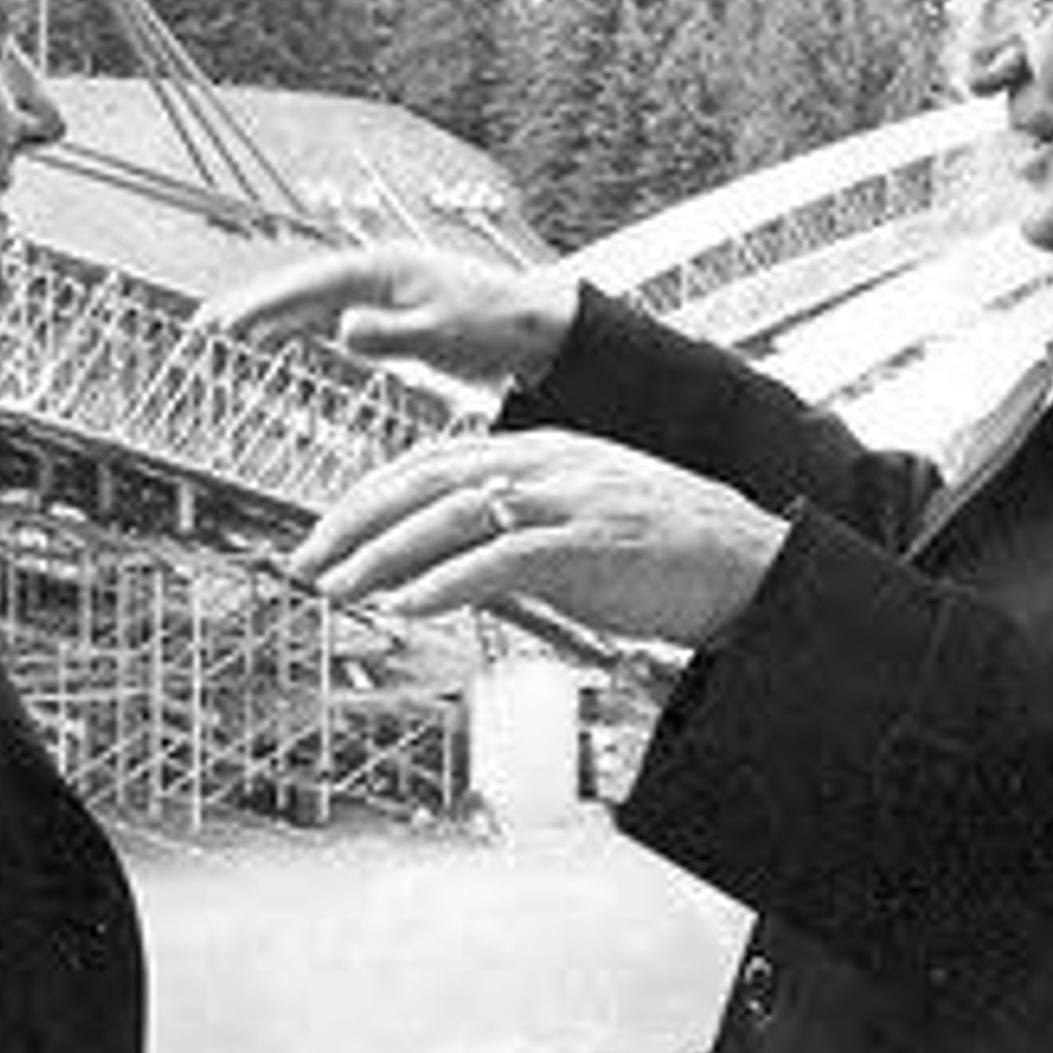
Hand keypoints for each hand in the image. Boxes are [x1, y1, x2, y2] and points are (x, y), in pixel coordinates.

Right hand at [200, 244, 581, 386]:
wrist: (536, 326)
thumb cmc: (495, 326)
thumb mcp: (441, 335)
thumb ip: (388, 334)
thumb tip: (340, 330)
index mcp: (383, 269)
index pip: (309, 285)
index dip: (262, 302)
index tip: (224, 320)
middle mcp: (376, 272)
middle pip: (300, 286)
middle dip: (251, 305)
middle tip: (203, 327)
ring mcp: (381, 288)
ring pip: (311, 301)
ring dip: (270, 316)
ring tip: (224, 333)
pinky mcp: (389, 309)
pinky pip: (331, 314)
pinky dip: (300, 326)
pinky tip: (277, 340)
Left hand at [290, 431, 787, 648]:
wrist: (747, 562)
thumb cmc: (660, 550)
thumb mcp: (573, 521)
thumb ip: (511, 528)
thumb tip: (441, 563)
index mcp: (539, 449)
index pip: (431, 461)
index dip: (368, 496)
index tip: (324, 533)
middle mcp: (545, 463)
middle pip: (426, 479)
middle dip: (355, 521)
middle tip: (306, 560)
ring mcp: (566, 501)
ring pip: (452, 515)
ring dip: (385, 553)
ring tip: (339, 586)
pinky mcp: (587, 547)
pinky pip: (501, 559)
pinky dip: (445, 581)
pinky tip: (406, 604)